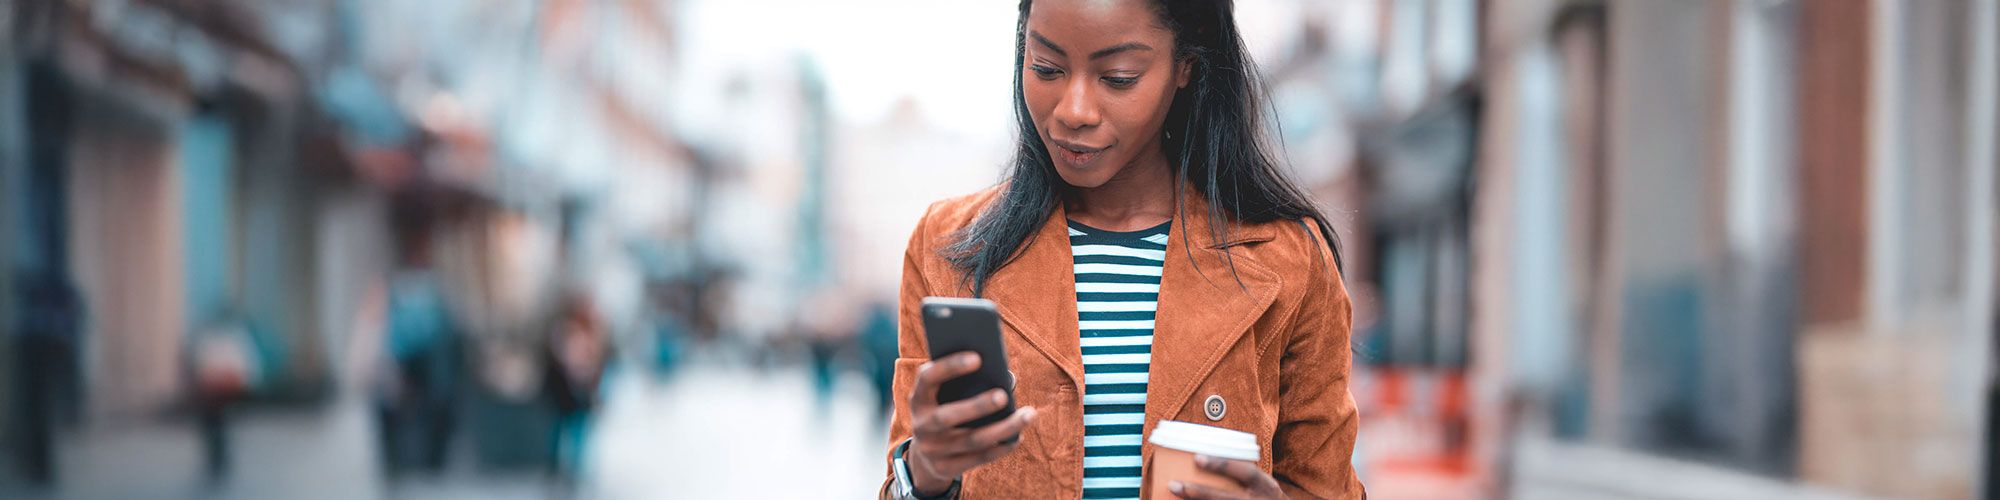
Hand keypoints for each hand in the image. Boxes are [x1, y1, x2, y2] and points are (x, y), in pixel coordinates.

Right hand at [905, 352, 1037, 495]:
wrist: (926, 455)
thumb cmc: (947, 410)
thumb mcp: (946, 396)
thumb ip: (966, 383)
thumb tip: (1006, 378)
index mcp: (918, 398)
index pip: (927, 378)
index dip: (949, 366)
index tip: (978, 358)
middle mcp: (921, 425)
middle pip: (947, 417)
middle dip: (977, 406)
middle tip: (1003, 395)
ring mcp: (932, 450)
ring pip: (972, 440)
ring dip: (1003, 428)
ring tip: (1028, 414)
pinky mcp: (945, 468)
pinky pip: (978, 458)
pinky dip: (1001, 447)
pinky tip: (1018, 436)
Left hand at [1169, 455, 1287, 499]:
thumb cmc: (1267, 498)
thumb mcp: (1264, 486)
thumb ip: (1243, 476)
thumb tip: (1203, 460)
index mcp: (1266, 487)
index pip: (1247, 472)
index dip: (1222, 465)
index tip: (1197, 458)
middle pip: (1226, 498)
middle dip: (1198, 492)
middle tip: (1173, 485)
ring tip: (1174, 497)